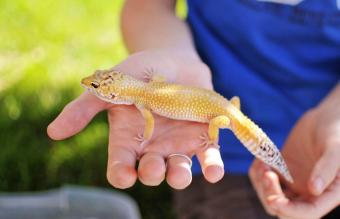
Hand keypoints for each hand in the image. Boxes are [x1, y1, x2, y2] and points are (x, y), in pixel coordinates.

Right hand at [47, 50, 224, 188]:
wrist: (175, 59)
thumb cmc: (140, 71)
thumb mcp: (112, 85)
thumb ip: (86, 107)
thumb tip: (53, 132)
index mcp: (128, 138)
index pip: (120, 166)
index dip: (121, 175)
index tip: (125, 176)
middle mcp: (153, 147)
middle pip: (150, 172)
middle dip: (152, 174)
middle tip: (154, 168)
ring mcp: (178, 144)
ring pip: (178, 172)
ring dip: (179, 177)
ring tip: (180, 173)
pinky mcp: (203, 137)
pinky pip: (208, 158)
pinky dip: (211, 167)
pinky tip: (213, 171)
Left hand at [249, 97, 339, 218]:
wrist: (327, 116)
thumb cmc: (337, 131)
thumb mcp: (336, 148)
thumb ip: (327, 168)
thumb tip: (314, 190)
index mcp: (329, 193)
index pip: (308, 212)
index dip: (290, 211)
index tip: (273, 200)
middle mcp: (310, 192)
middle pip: (285, 210)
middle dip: (271, 196)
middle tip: (268, 173)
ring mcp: (294, 181)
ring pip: (271, 196)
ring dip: (261, 184)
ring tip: (263, 162)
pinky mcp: (282, 170)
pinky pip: (264, 179)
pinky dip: (257, 172)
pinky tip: (261, 158)